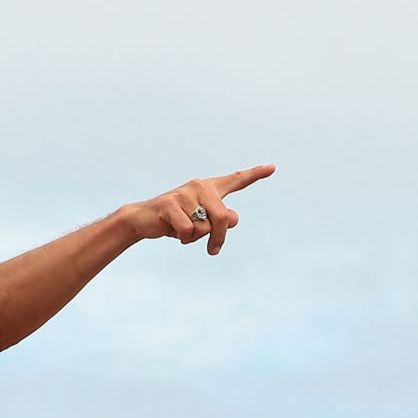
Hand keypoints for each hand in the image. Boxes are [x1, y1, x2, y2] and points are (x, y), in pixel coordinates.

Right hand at [119, 165, 274, 254]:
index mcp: (209, 189)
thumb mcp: (200, 222)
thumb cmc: (175, 221)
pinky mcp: (171, 204)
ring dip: (195, 238)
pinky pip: (188, 230)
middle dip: (218, 238)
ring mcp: (185, 193)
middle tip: (213, 250)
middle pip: (223, 217)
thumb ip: (219, 220)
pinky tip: (173, 232)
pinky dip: (183, 238)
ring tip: (182, 232)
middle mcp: (200, 186)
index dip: (255, 174)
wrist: (144, 220)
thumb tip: (235, 217)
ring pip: (204, 227)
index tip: (272, 167)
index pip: (236, 180)